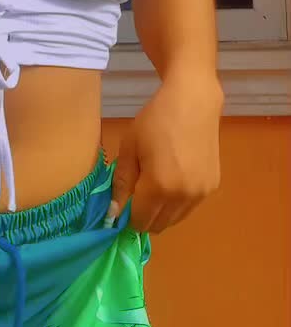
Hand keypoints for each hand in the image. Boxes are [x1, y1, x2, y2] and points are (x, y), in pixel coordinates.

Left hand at [108, 68, 222, 233]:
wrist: (193, 101)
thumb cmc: (155, 119)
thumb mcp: (130, 147)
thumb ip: (121, 183)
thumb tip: (114, 213)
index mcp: (159, 187)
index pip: (139, 221)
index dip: (127, 216)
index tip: (123, 203)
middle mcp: (183, 197)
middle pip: (158, 225)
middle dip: (144, 216)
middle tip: (137, 194)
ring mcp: (201, 193)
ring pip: (175, 219)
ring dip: (162, 211)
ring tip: (156, 183)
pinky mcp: (212, 185)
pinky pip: (190, 206)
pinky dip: (178, 201)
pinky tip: (174, 176)